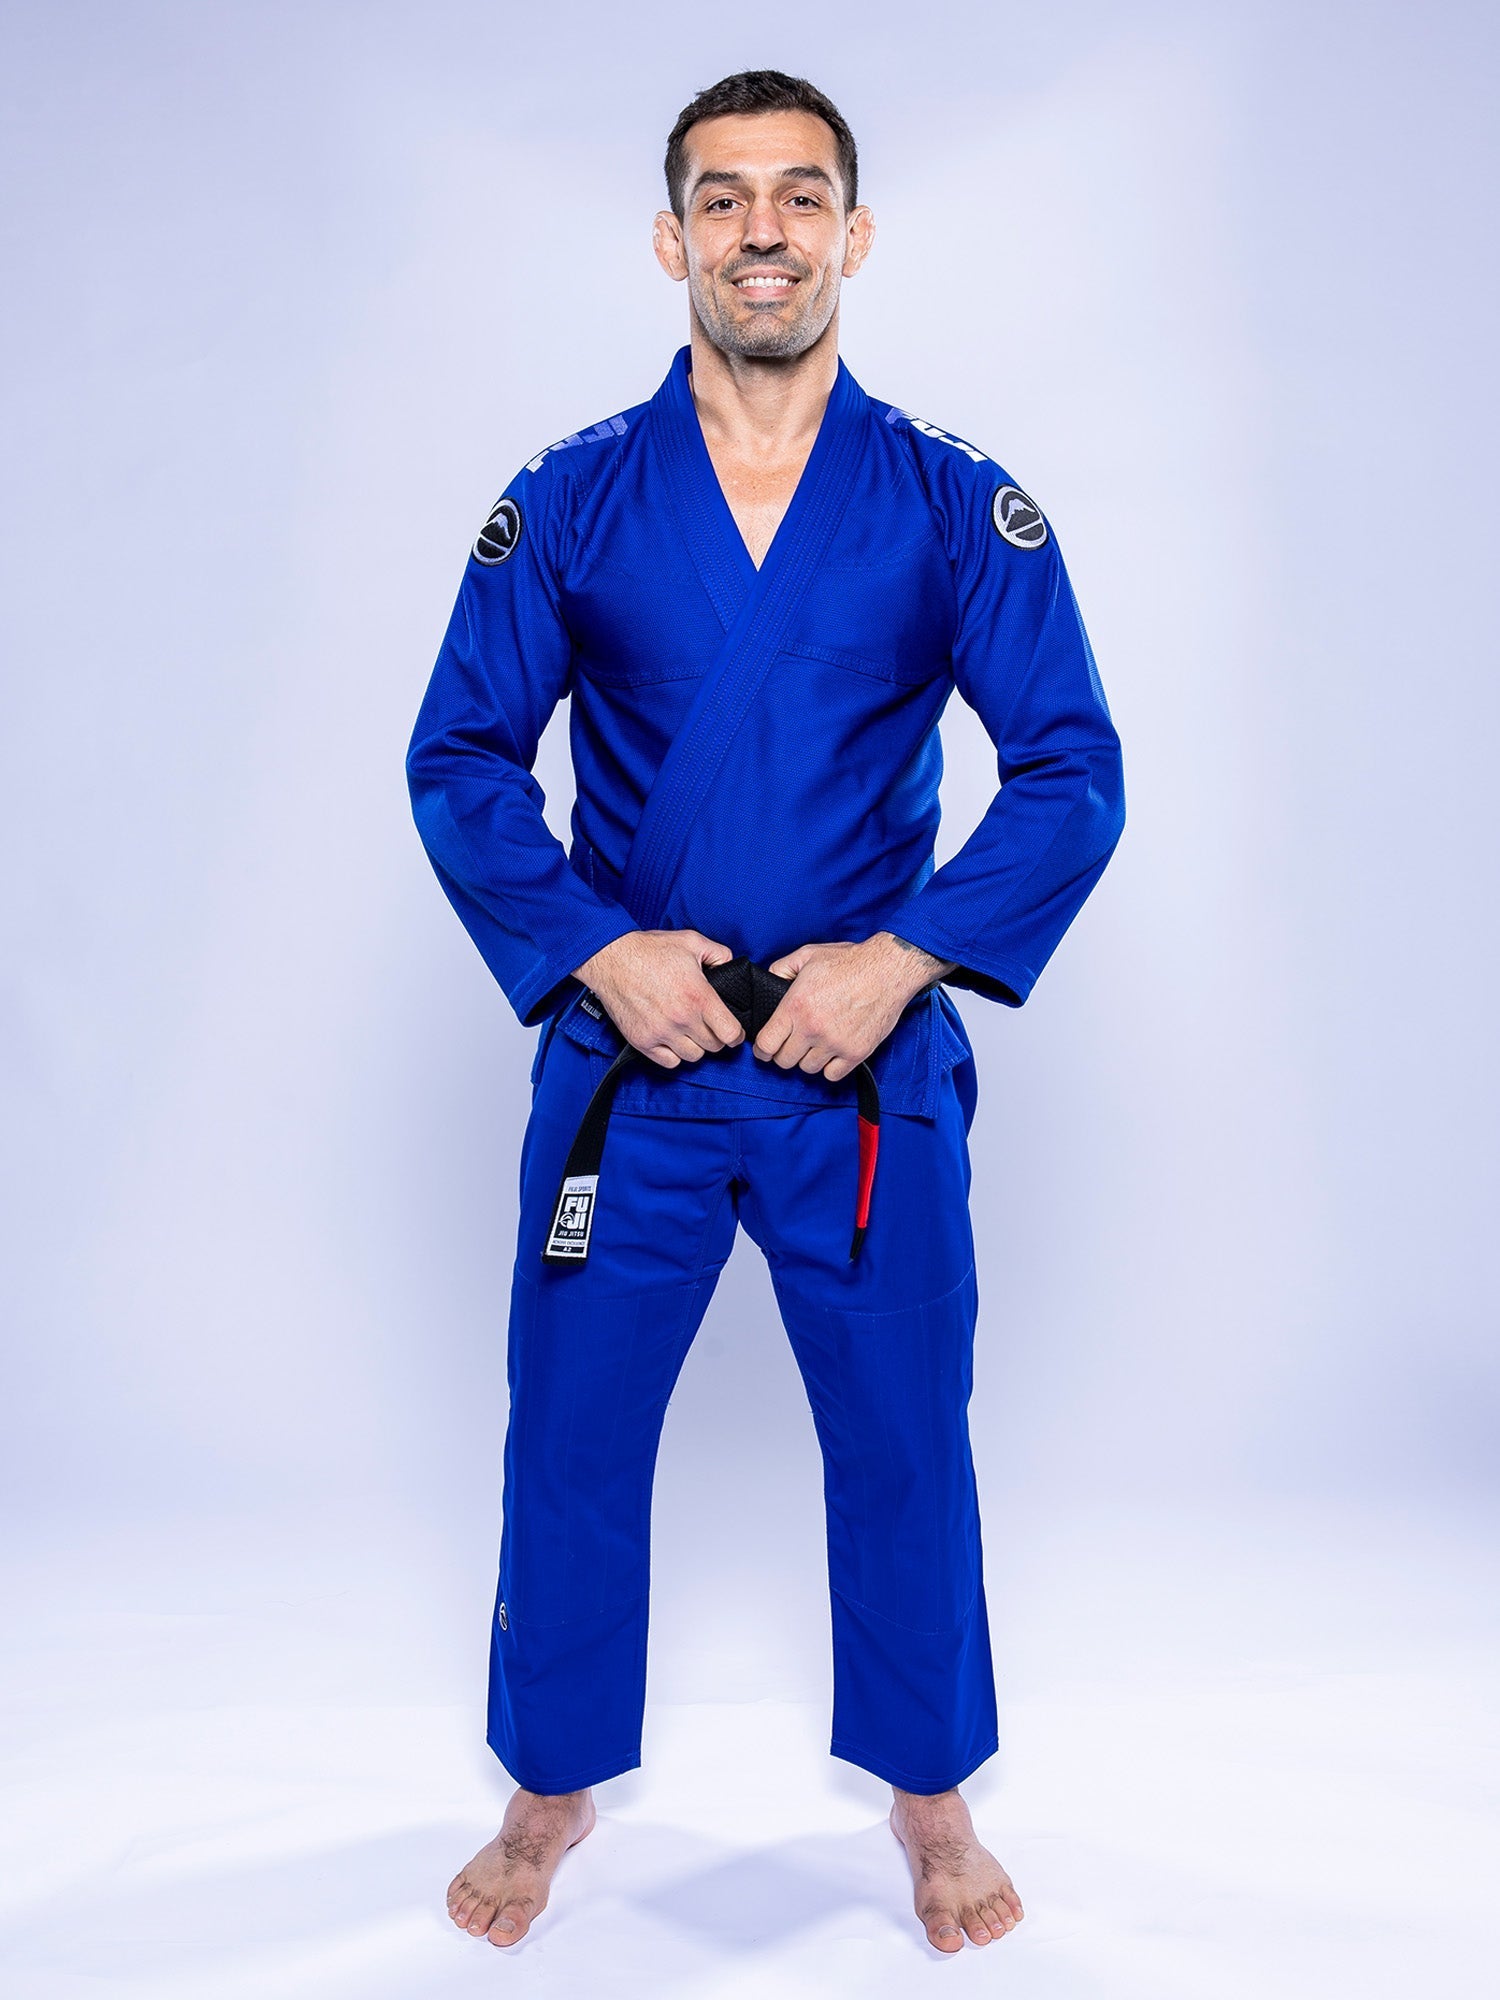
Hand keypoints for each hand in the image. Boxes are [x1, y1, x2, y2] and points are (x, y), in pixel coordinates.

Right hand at [572, 929, 745, 1067]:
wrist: (611, 958)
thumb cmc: (649, 950)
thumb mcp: (692, 941)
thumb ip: (719, 954)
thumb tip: (731, 967)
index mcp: (699, 996)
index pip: (730, 1034)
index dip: (736, 1034)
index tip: (732, 1030)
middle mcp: (682, 1018)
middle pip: (714, 1047)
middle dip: (716, 1037)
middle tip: (708, 1025)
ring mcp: (661, 1032)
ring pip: (693, 1057)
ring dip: (695, 1046)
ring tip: (689, 1031)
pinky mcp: (642, 1041)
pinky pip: (669, 1062)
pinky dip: (674, 1054)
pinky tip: (672, 1038)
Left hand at [753, 933, 954, 1081]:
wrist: (888, 969)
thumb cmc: (850, 961)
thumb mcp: (807, 954)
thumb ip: (781, 969)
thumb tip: (768, 983)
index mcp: (796, 1006)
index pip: (766, 1044)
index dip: (761, 1050)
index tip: (765, 1051)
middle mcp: (813, 1028)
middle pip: (784, 1061)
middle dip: (784, 1054)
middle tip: (792, 1044)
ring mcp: (835, 1044)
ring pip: (808, 1069)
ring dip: (808, 1059)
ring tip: (815, 1044)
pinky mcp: (856, 1053)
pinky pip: (832, 1075)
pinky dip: (829, 1067)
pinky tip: (832, 1052)